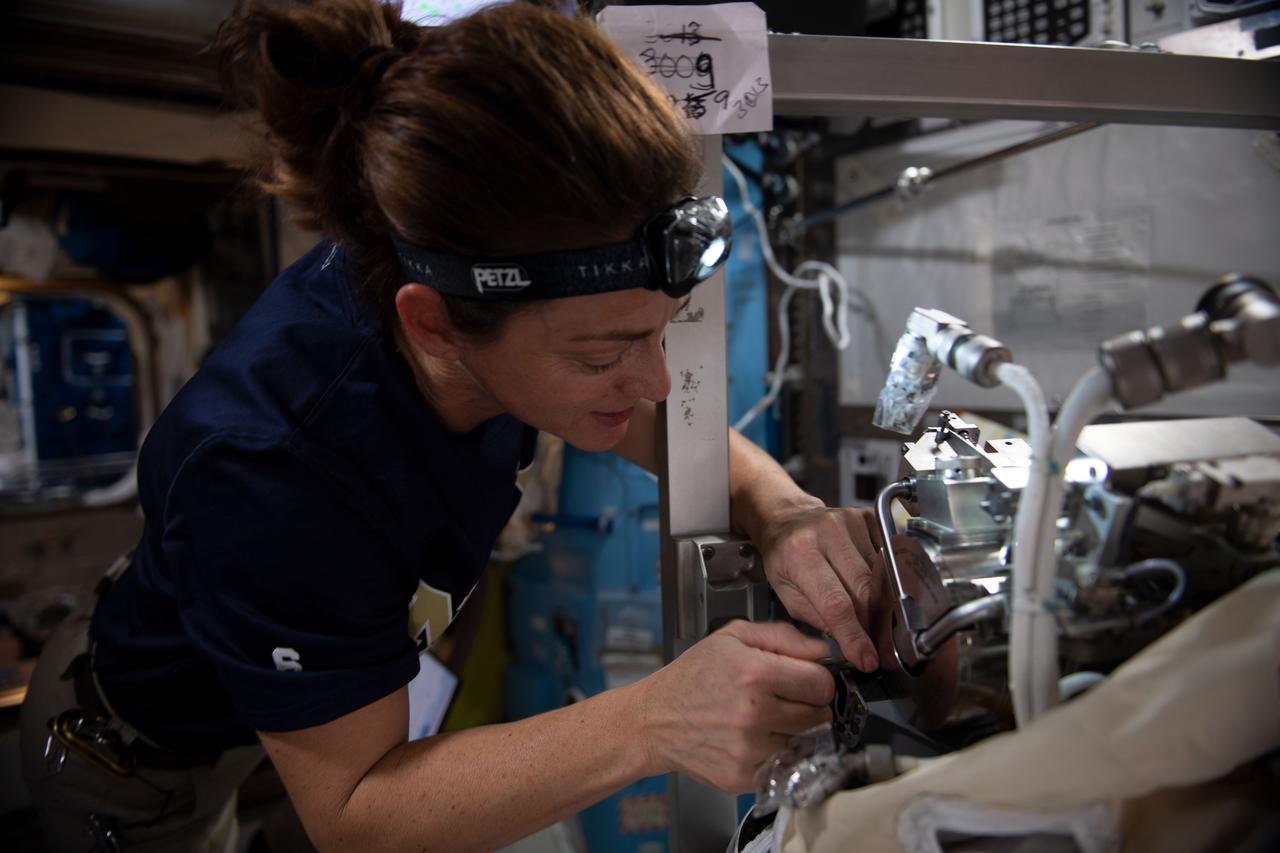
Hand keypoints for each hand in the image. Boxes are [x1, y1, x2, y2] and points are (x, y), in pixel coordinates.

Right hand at [633, 620, 833, 792]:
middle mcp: (754, 714)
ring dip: (794, 731)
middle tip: (784, 699)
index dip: (817, 679)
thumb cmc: (693, 675)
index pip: (821, 684)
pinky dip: (776, 753)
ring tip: (767, 718)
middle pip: (819, 716)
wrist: (654, 719)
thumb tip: (823, 652)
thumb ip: (783, 636)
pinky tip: (756, 738)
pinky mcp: (742, 776)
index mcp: (755, 673)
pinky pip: (784, 765)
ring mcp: (748, 749)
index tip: (804, 680)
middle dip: (808, 705)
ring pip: (805, 742)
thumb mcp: (733, 637)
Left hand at [757, 503, 885, 672]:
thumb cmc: (783, 556)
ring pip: (880, 576)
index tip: (867, 658)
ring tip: (872, 618)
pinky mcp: (867, 518)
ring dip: (880, 604)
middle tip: (877, 648)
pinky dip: (885, 580)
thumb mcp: (785, 593)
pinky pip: (887, 558)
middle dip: (873, 625)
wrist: (786, 517)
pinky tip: (875, 588)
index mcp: (800, 553)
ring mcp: (851, 521)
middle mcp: (827, 532)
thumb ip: (817, 619)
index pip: (836, 603)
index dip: (855, 635)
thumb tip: (850, 644)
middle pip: (865, 590)